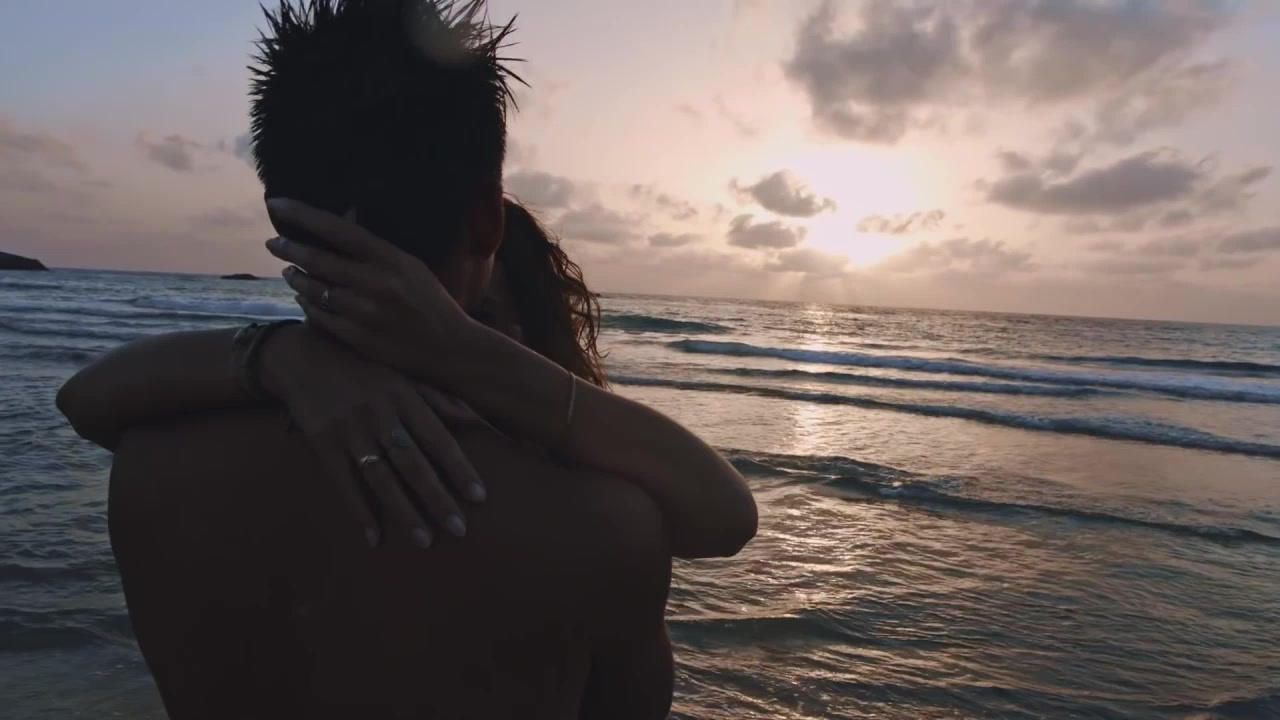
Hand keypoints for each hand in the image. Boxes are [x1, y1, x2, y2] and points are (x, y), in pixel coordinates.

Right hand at [260, 324, 485, 547]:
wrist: (303, 355)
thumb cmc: (363, 367)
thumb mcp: (401, 373)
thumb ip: (436, 397)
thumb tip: (474, 419)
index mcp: (404, 396)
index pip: (438, 438)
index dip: (460, 468)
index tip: (480, 497)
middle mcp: (379, 414)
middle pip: (413, 464)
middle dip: (438, 499)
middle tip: (459, 529)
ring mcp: (349, 430)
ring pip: (382, 478)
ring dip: (404, 512)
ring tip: (425, 540)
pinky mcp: (323, 443)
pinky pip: (344, 483)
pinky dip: (360, 511)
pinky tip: (375, 537)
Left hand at [263, 198, 472, 378]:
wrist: (450, 348)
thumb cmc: (432, 302)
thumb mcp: (412, 266)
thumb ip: (377, 246)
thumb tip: (346, 215)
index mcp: (391, 260)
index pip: (338, 230)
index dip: (303, 215)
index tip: (277, 204)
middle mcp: (376, 283)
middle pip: (317, 259)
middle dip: (288, 247)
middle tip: (273, 242)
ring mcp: (365, 312)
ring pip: (314, 289)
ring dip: (296, 277)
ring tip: (289, 271)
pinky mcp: (358, 338)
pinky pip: (320, 317)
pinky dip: (307, 304)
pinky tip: (303, 298)